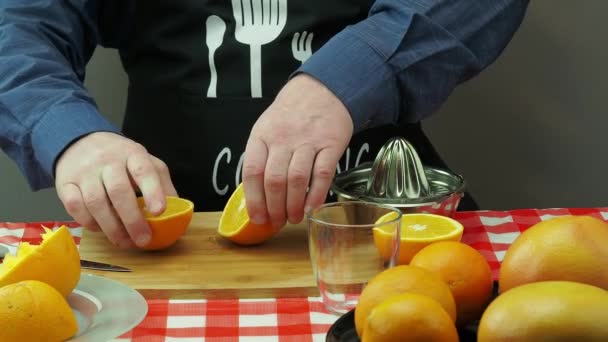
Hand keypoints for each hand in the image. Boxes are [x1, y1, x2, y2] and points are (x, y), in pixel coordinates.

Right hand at [54, 132, 177, 247]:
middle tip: (143, 240)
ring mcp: (84, 172)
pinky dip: (89, 223)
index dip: (152, 191)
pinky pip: (75, 207)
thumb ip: (162, 183)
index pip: (144, 171)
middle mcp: (107, 161)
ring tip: (124, 242)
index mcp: (132, 154)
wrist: (80, 142)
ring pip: (95, 202)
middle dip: (132, 220)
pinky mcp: (65, 183)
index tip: (159, 211)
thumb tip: (177, 210)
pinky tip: (102, 230)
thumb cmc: (120, 158)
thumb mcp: (145, 162)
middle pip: (118, 191)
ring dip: (111, 228)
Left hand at [242, 74, 352, 227]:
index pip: (252, 172)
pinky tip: (312, 208)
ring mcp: (308, 141)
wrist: (321, 90)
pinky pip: (322, 174)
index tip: (257, 218)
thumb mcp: (266, 128)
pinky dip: (316, 195)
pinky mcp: (330, 145)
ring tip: (294, 219)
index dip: (254, 200)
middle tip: (277, 222)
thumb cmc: (291, 115)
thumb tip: (256, 196)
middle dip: (274, 208)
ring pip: (296, 180)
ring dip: (294, 205)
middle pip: (274, 180)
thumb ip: (261, 157)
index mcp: (262, 136)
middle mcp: (283, 138)